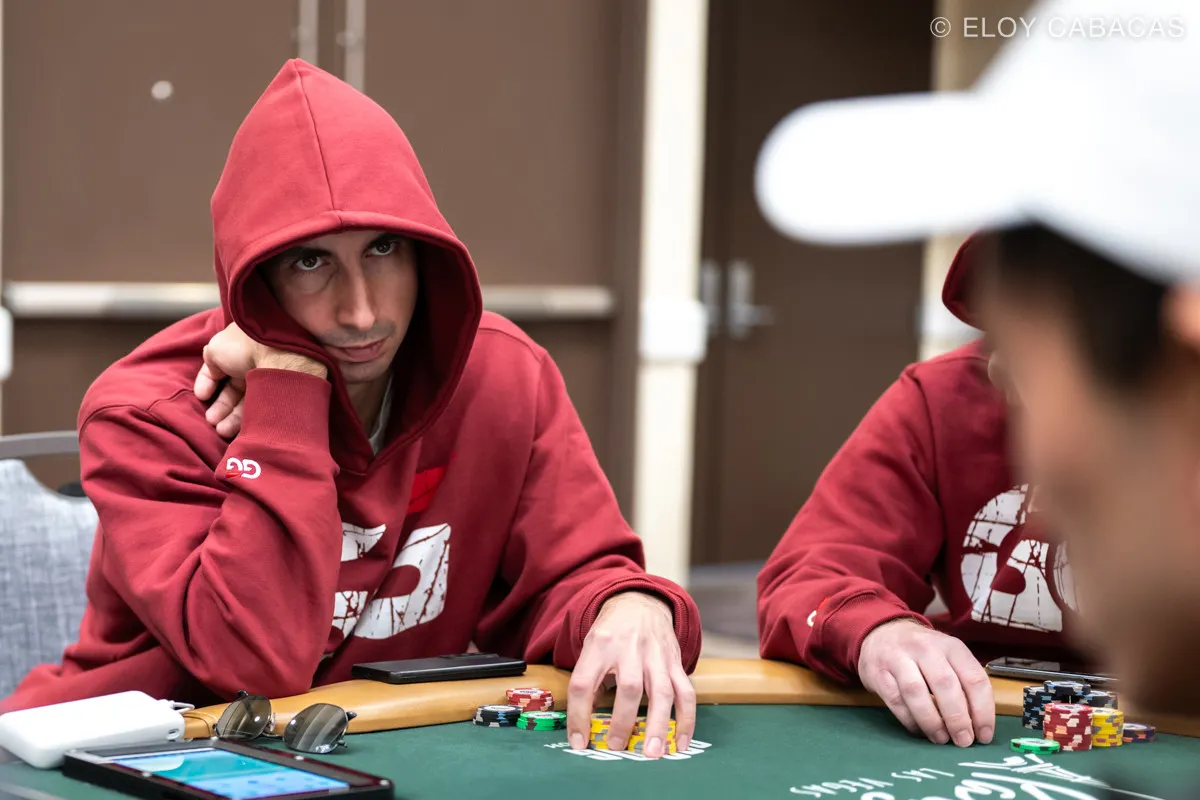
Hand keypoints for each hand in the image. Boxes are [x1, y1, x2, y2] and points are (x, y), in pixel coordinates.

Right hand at [193, 323, 325, 437]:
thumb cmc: (243, 347)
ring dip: (232, 419)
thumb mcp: (216, 350)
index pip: (221, 373)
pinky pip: (262, 412)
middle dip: (220, 409)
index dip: (208, 386)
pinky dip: (249, 422)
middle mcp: (256, 368)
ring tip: (222, 431)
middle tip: (211, 421)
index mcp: (240, 353)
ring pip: (248, 405)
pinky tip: (239, 431)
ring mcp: (270, 384)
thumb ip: (209, 364)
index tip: (201, 398)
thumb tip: (208, 382)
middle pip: (234, 392)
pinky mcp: (280, 399)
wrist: (280, 353)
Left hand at [566, 592, 695, 758]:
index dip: (578, 715)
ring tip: (653, 753)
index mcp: (600, 645)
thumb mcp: (590, 647)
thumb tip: (587, 725)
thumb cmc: (611, 632)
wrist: (640, 603)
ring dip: (658, 725)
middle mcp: (630, 648)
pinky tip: (680, 742)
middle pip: (629, 687)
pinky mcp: (675, 662)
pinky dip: (686, 719)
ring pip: (662, 691)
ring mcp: (656, 655)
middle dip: (623, 721)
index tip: (578, 742)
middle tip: (616, 747)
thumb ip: (590, 681)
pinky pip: (686, 692)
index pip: (584, 683)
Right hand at [857, 619, 993, 746]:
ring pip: (917, 692)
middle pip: (945, 685)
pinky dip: (910, 720)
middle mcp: (926, 648)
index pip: (974, 678)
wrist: (881, 634)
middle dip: (957, 719)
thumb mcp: (948, 657)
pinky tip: (920, 730)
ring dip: (932, 721)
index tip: (983, 734)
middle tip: (963, 741)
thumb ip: (964, 683)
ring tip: (941, 739)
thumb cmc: (923, 654)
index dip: (982, 710)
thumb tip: (978, 725)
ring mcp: (899, 659)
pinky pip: (896, 700)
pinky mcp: (879, 673)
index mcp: (951, 646)